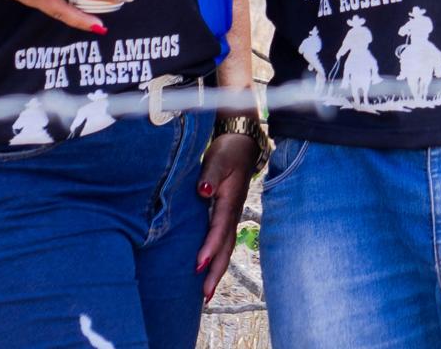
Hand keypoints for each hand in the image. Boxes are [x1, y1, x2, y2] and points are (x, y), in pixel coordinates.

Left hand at [194, 129, 259, 302]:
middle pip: (226, 247)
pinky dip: (216, 259)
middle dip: (216, 271)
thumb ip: (210, 176)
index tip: (198, 265)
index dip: (209, 248)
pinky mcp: (227, 217)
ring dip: (217, 270)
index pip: (219, 229)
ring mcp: (232, 217)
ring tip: (206, 294)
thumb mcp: (218, 159)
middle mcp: (233, 214)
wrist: (242, 146)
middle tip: (205, 295)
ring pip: (226, 248)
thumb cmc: (227, 153)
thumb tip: (204, 192)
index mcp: (229, 201)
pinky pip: (223, 242)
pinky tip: (208, 271)